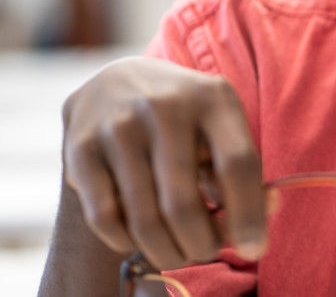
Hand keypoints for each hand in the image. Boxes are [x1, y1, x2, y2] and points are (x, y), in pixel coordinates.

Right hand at [60, 58, 268, 270]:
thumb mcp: (221, 129)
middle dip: (200, 245)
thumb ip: (243, 179)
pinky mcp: (82, 147)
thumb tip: (254, 239)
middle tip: (205, 251)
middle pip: (183, 204)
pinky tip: (138, 235)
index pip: (237, 164)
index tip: (253, 249)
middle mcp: (164, 106)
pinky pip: (106, 219)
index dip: (248, 215)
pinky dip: (127, 241)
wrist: (114, 83)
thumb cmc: (183, 121)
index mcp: (212, 98)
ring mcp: (119, 125)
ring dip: (166, 252)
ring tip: (177, 251)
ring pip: (145, 220)